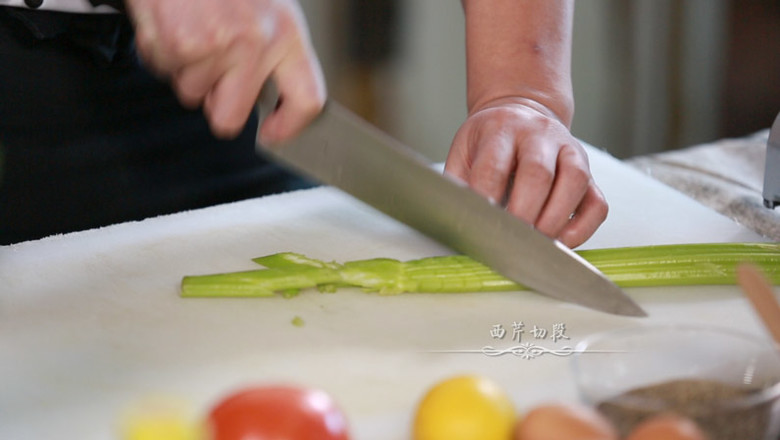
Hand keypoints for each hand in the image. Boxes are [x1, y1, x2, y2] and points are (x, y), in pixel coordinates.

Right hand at [125, 0, 325, 140]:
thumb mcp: (268, 6)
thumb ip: (274, 53)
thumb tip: (267, 101)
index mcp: (287, 33)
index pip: (307, 99)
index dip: (290, 127)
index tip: (273, 134)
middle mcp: (255, 43)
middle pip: (229, 118)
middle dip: (215, 102)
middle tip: (213, 71)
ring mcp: (215, 46)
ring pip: (191, 94)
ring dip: (186, 69)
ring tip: (193, 29)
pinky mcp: (179, 44)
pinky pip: (163, 71)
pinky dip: (161, 51)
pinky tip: (174, 22)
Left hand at [444, 98, 607, 247]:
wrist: (521, 113)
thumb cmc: (488, 142)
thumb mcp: (463, 152)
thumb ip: (458, 183)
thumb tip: (455, 220)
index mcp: (501, 130)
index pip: (494, 166)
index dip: (487, 197)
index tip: (482, 225)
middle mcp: (539, 135)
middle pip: (537, 173)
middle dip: (523, 213)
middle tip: (510, 241)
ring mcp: (569, 150)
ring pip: (574, 182)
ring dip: (555, 219)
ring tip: (536, 244)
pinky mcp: (590, 172)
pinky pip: (597, 202)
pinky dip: (583, 227)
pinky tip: (562, 242)